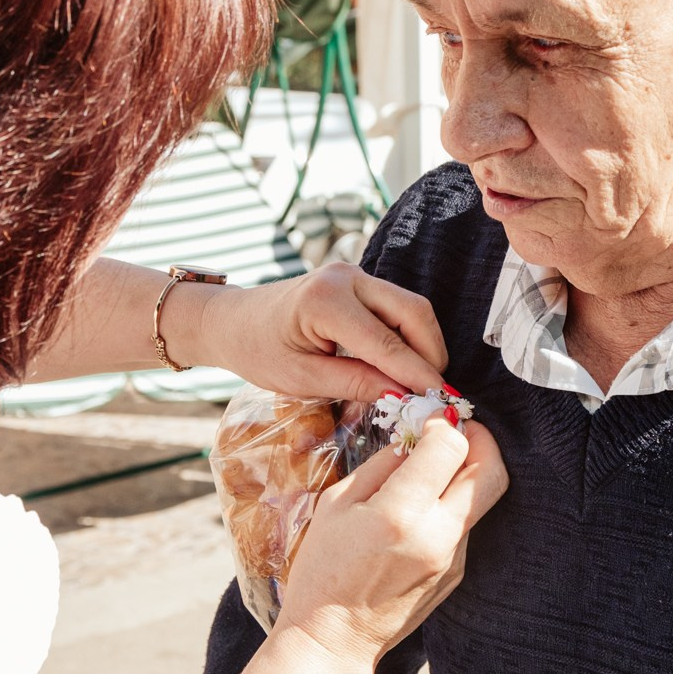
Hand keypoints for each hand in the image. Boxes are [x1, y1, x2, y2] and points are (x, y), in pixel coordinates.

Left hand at [197, 263, 448, 401]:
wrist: (232, 321)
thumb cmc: (258, 351)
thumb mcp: (302, 379)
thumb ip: (355, 384)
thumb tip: (403, 396)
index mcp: (325, 301)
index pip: (386, 342)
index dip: (417, 373)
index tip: (440, 400)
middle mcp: (346, 277)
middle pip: (413, 312)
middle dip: (430, 353)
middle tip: (434, 392)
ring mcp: (354, 274)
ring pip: (411, 307)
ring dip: (423, 344)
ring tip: (421, 382)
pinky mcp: (358, 280)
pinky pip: (397, 306)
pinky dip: (408, 335)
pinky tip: (405, 364)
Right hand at [275, 417, 507, 667]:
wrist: (334, 638)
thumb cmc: (323, 570)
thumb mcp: (337, 504)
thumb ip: (382, 465)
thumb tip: (414, 437)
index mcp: (401, 514)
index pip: (451, 447)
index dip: (446, 422)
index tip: (432, 416)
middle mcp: (437, 535)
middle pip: (491, 470)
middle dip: (479, 439)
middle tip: (457, 430)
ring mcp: (453, 558)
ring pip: (483, 496)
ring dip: (467, 471)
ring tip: (432, 468)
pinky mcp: (457, 572)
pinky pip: (467, 523)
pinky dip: (453, 502)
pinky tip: (422, 507)